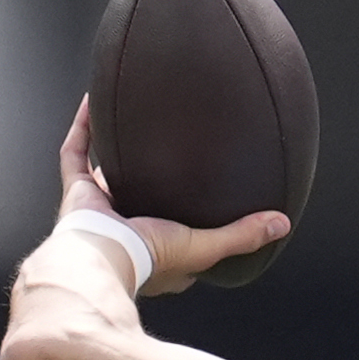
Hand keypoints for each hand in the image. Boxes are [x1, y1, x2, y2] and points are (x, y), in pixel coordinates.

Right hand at [56, 96, 288, 296]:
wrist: (101, 254)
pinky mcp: (76, 193)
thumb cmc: (149, 257)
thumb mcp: (205, 246)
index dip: (191, 221)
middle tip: (166, 151)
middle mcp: (124, 230)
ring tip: (130, 122)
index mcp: (154, 251)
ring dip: (115, 149)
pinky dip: (84, 128)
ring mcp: (99, 210)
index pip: (177, 236)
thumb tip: (282, 223)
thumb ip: (242, 234)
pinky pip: (76, 154)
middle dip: (150, 178)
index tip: (204, 201)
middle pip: (140, 198)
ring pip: (106, 173)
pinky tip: (95, 102)